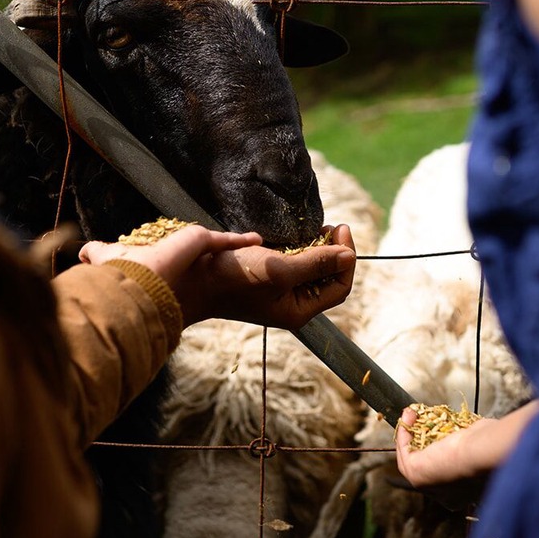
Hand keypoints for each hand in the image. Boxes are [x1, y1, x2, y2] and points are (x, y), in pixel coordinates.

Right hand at [79, 223, 356, 329]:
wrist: (189, 279)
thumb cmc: (233, 278)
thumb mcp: (279, 269)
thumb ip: (316, 262)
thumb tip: (349, 254)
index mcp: (298, 311)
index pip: (340, 286)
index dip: (346, 258)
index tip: (341, 230)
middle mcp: (289, 302)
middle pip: (326, 276)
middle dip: (332, 251)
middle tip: (330, 226)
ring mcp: (275, 289)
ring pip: (309, 266)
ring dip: (315, 246)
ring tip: (313, 227)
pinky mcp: (260, 274)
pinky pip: (290, 260)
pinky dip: (296, 246)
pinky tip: (292, 233)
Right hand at [395, 399, 538, 490]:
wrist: (483, 453)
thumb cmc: (490, 449)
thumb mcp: (481, 448)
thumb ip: (472, 447)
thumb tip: (470, 434)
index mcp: (464, 494)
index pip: (444, 475)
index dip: (436, 452)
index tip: (433, 433)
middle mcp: (444, 495)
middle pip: (425, 465)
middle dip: (418, 441)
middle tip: (419, 420)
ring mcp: (428, 486)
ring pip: (412, 457)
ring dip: (409, 433)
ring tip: (412, 414)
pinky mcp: (414, 474)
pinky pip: (404, 450)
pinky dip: (404, 431)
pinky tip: (408, 416)